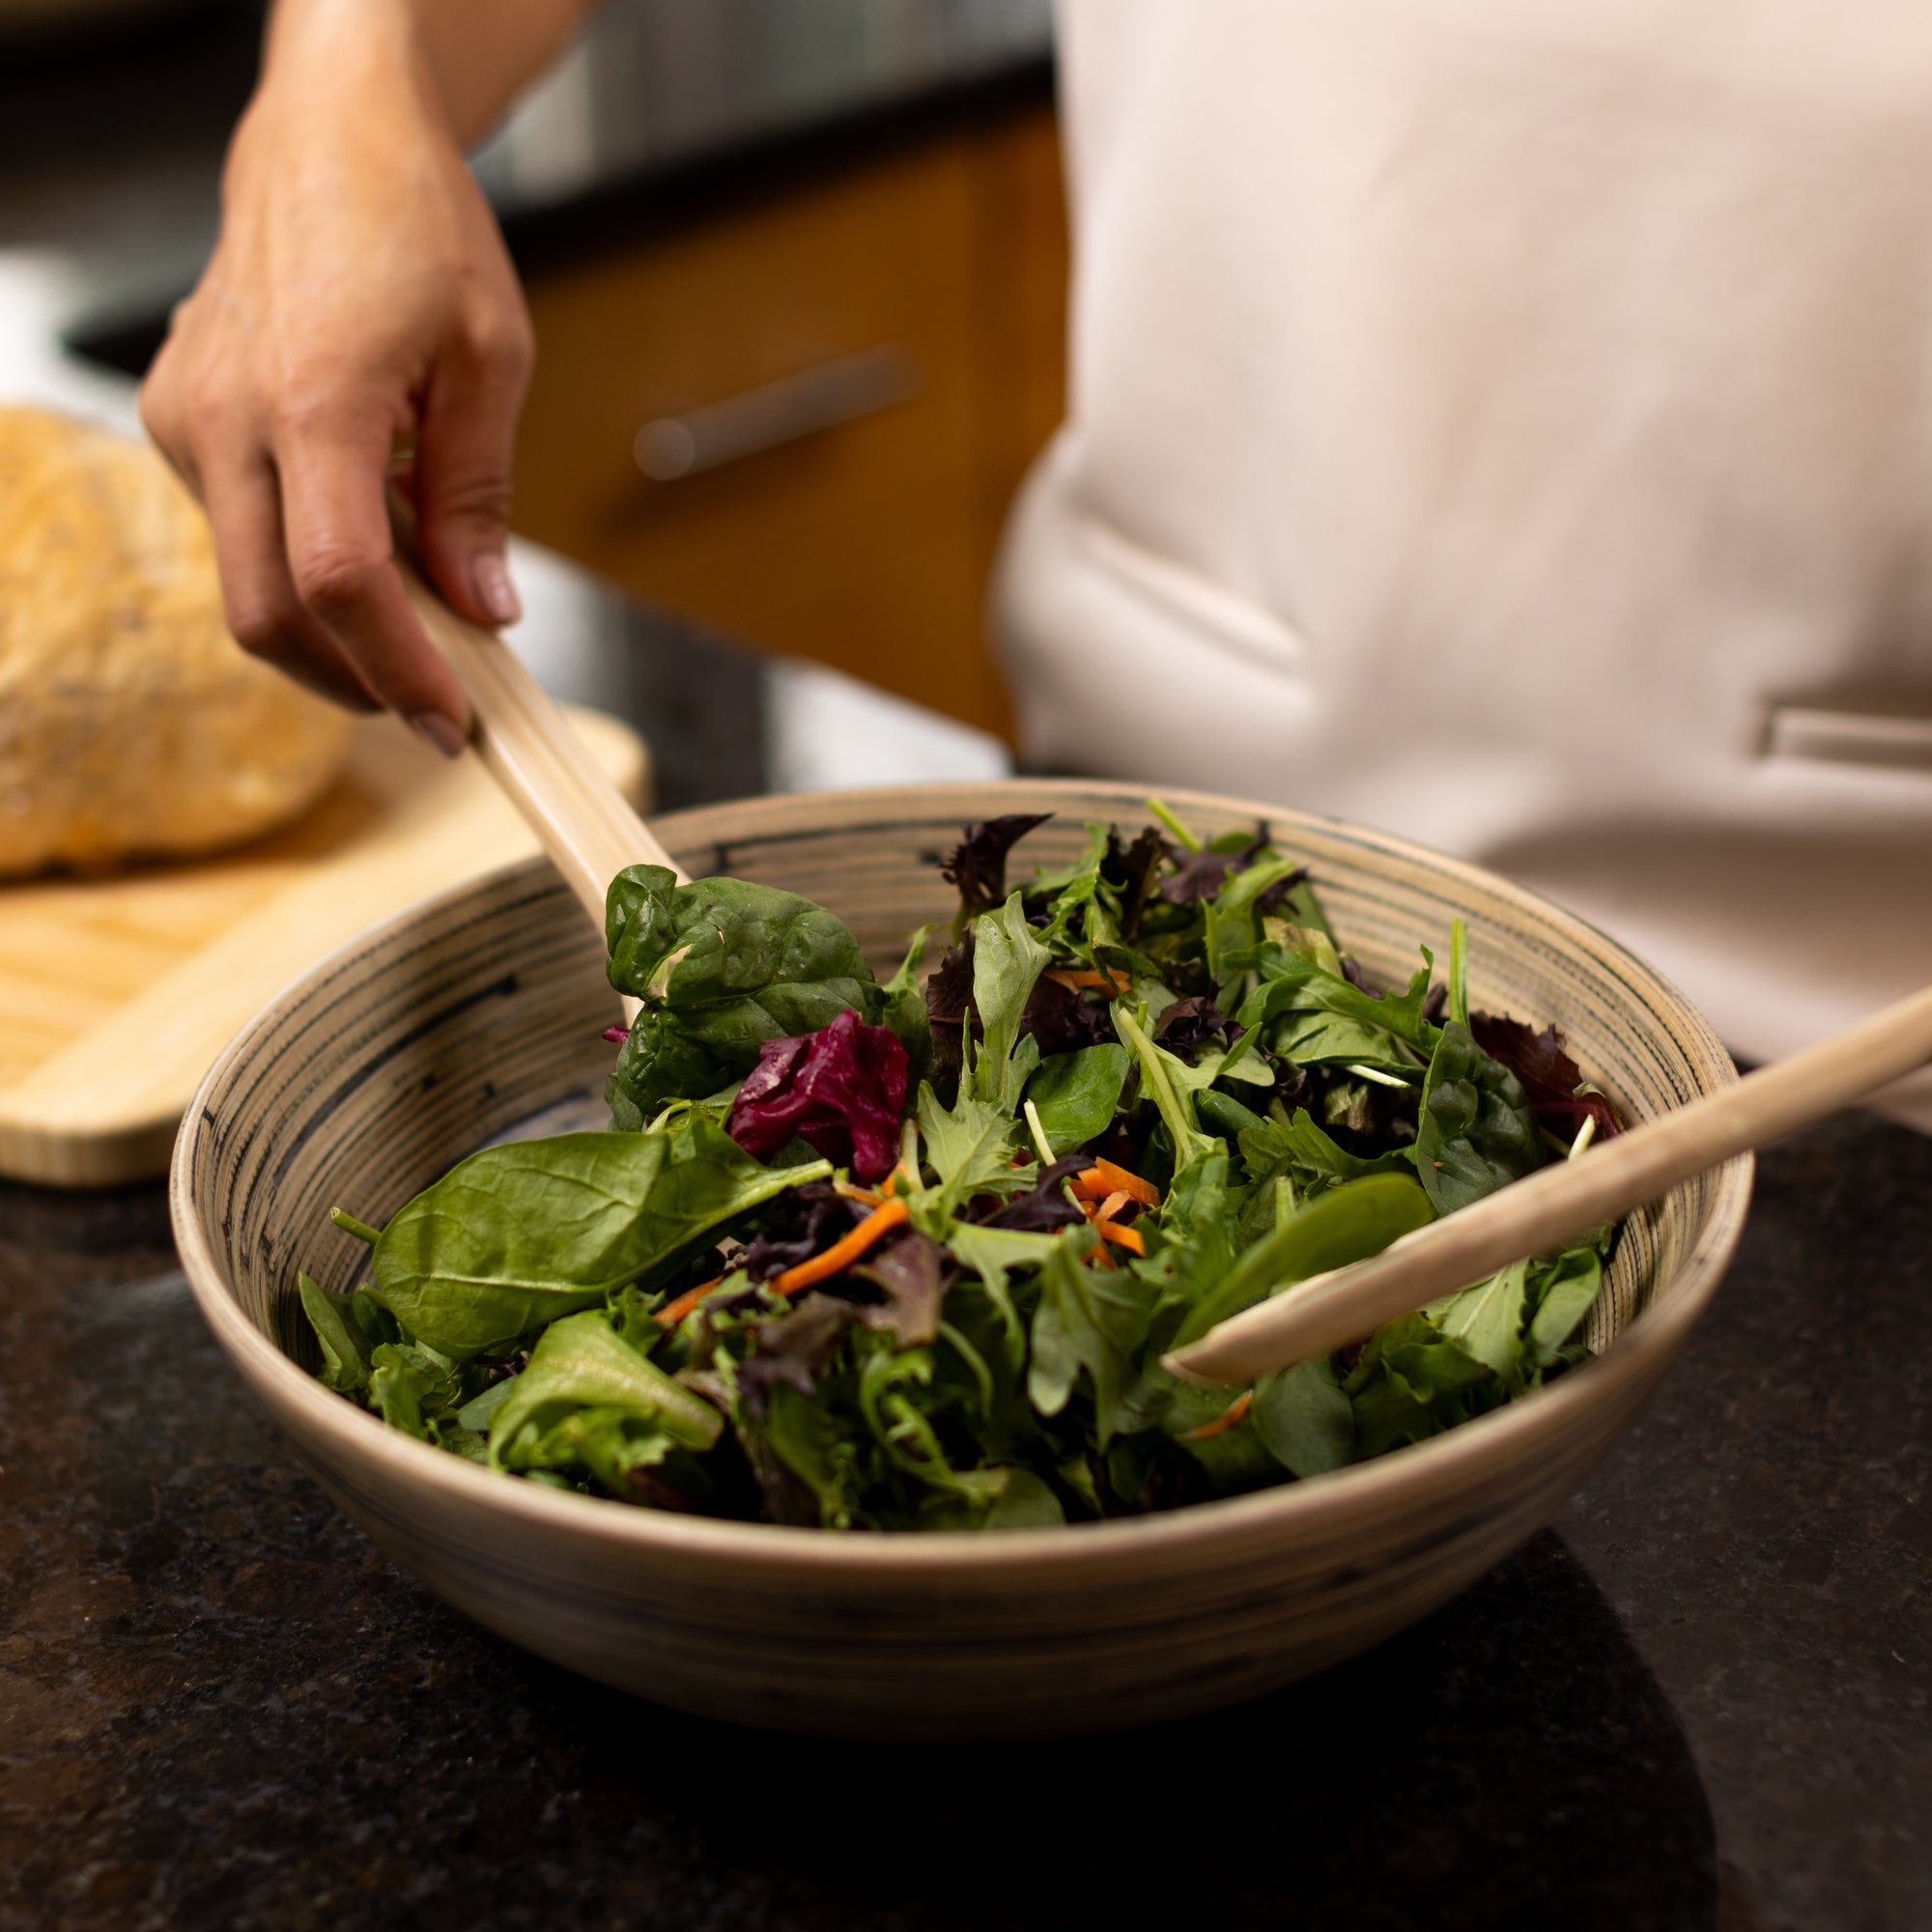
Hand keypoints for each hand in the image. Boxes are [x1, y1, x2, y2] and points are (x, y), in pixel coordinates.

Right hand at [141, 14, 535, 748]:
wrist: (325, 142)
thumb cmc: (415, 231)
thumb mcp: (488, 360)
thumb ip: (477, 496)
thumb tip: (487, 612)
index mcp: (313, 398)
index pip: (341, 581)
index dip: (399, 668)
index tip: (451, 719)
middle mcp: (224, 417)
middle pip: (272, 614)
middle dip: (358, 681)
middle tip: (439, 706)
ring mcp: (185, 421)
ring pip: (250, 588)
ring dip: (336, 633)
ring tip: (420, 617)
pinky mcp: (175, 423)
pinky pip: (240, 537)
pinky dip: (306, 573)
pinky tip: (369, 543)